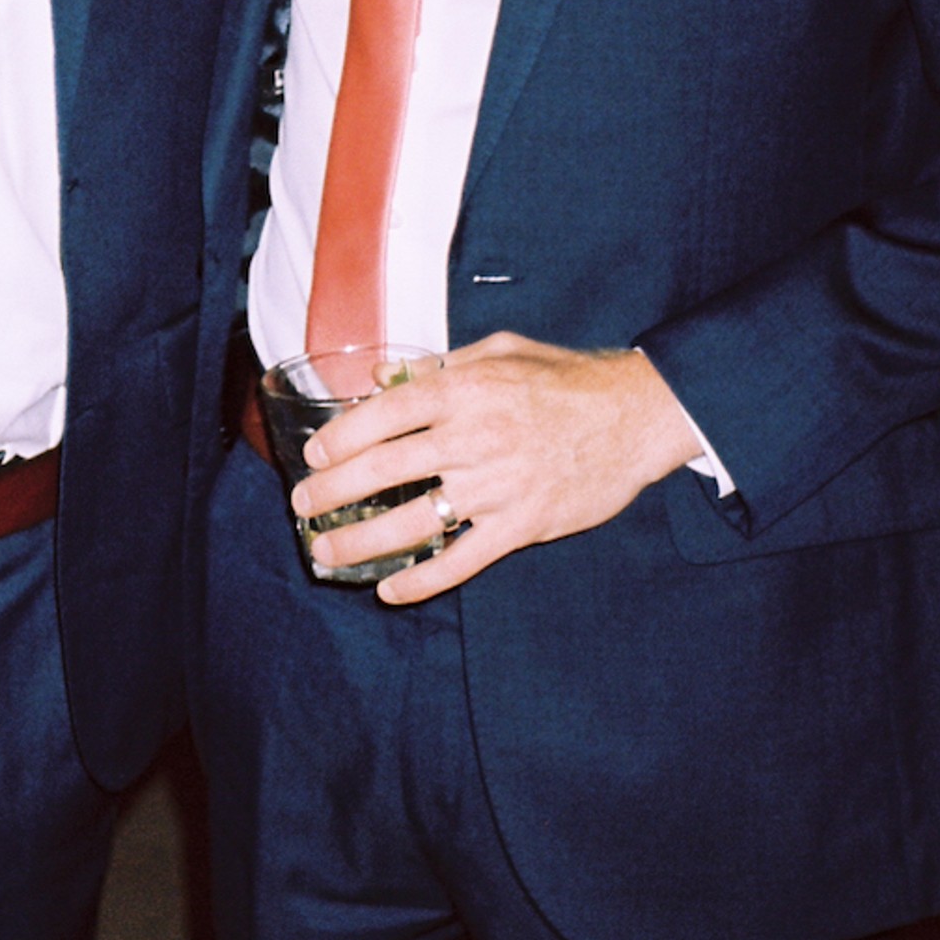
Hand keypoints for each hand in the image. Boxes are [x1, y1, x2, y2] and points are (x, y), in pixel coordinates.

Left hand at [292, 331, 703, 603]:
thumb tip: (385, 380)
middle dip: (332, 492)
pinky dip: (423, 579)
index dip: (339, 438)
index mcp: (464, 391)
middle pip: (383, 470)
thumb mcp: (500, 350)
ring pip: (413, 521)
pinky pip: (462, 560)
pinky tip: (391, 589)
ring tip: (326, 552)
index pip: (382, 415)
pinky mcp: (522, 525)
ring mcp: (497, 487)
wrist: (636, 416)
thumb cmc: (566, 379)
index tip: (314, 455)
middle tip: (303, 506)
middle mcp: (474, 439)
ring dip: (361, 542)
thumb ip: (442, 366)